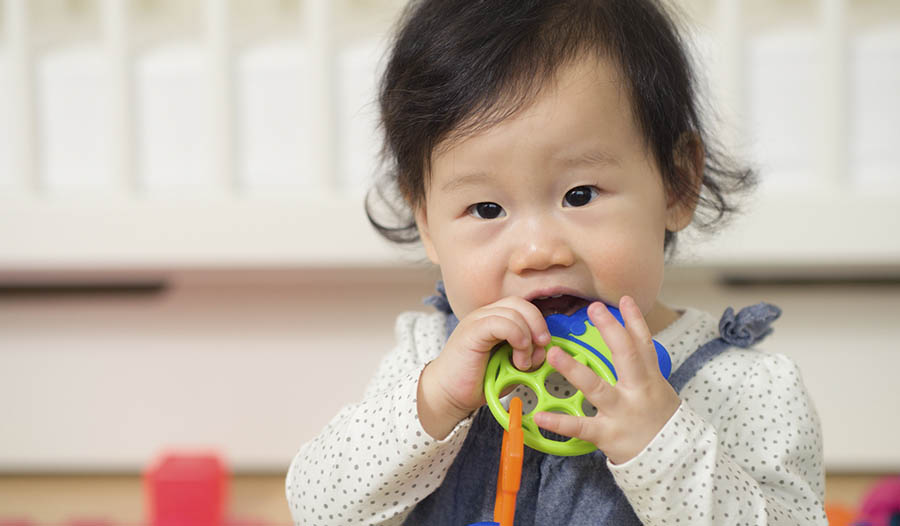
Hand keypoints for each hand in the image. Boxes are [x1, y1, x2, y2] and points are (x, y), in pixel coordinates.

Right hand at [418, 296, 549, 439]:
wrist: (449, 395)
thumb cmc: (479, 382)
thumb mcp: (511, 367)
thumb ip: (528, 355)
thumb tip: (546, 349)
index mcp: (495, 320)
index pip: (523, 307)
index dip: (539, 323)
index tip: (544, 347)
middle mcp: (485, 315)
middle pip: (520, 304)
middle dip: (538, 324)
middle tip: (541, 347)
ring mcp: (477, 321)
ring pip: (514, 311)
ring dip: (527, 337)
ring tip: (523, 362)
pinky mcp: (472, 331)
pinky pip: (500, 322)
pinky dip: (517, 336)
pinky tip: (517, 356)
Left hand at [533, 296, 680, 464]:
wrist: (674, 462)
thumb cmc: (660, 423)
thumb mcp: (659, 392)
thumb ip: (643, 370)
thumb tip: (631, 342)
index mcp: (650, 380)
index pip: (643, 345)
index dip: (635, 321)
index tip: (624, 299)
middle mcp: (637, 391)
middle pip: (625, 355)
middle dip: (611, 330)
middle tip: (594, 308)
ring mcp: (622, 412)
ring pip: (597, 387)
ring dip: (573, 369)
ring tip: (553, 353)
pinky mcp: (608, 434)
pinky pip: (581, 427)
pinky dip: (559, 422)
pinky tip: (539, 415)